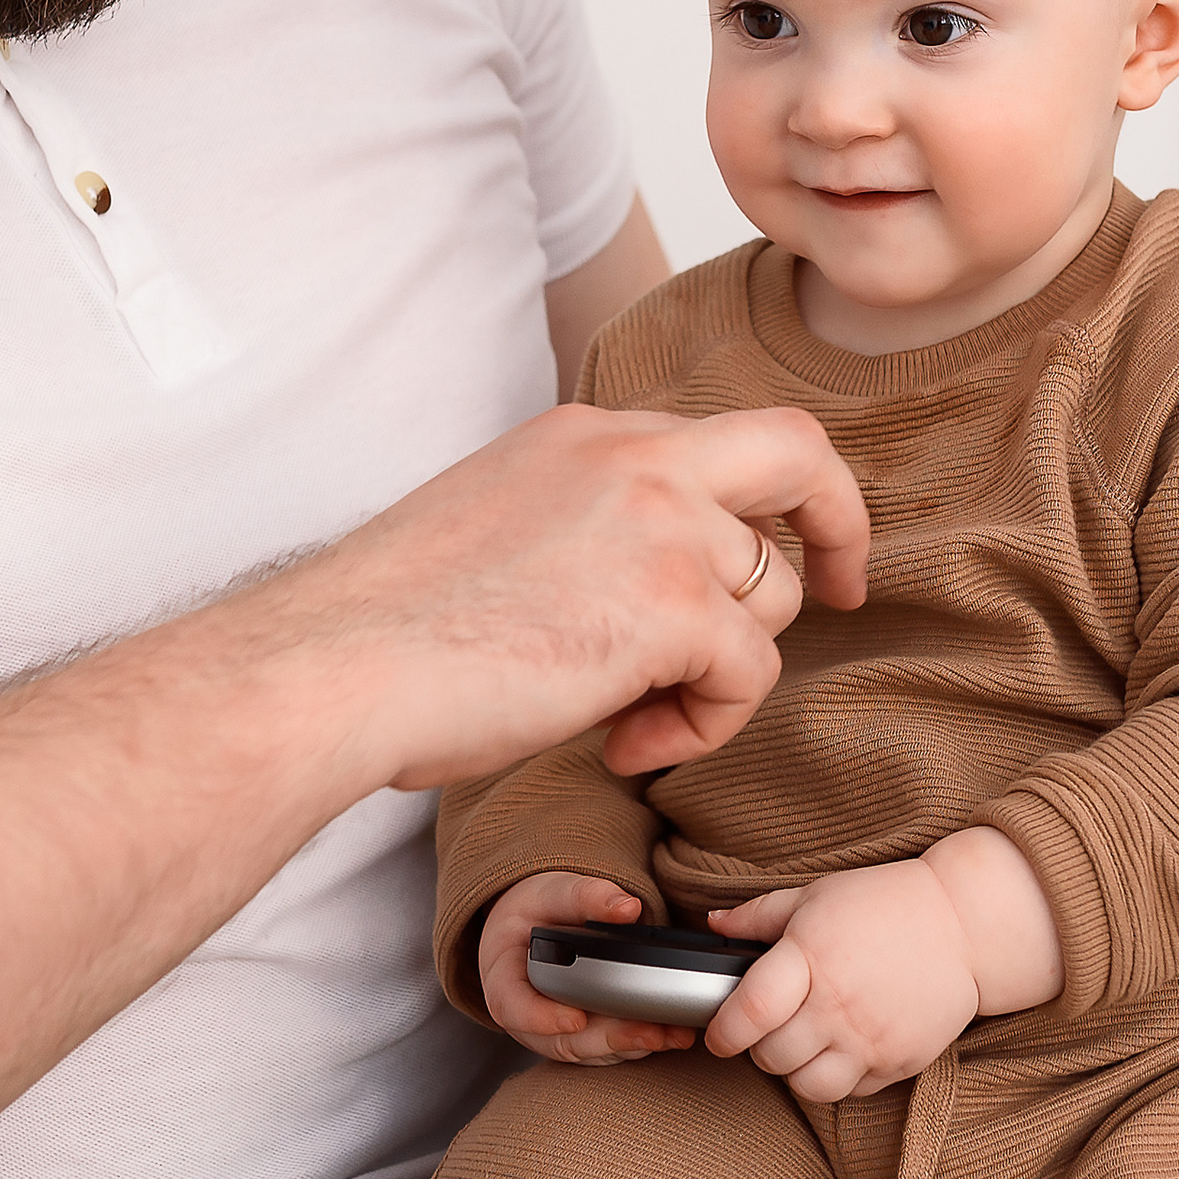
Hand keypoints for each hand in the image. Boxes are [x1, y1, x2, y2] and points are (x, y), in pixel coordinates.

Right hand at [270, 402, 867, 790]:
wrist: (336, 664)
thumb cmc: (388, 624)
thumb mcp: (497, 523)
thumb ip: (581, 525)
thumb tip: (639, 591)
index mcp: (586, 433)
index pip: (719, 439)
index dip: (765, 499)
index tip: (784, 548)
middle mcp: (635, 455)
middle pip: (798, 453)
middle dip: (840, 523)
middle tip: (842, 596)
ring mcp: (660, 522)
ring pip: (769, 597)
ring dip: (721, 676)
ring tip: (632, 720)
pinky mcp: (672, 605)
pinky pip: (748, 674)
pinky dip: (703, 727)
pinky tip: (622, 746)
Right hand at [477, 873, 697, 1063]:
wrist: (531, 927)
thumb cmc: (534, 912)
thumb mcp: (552, 892)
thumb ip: (585, 896)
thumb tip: (627, 908)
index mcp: (503, 976)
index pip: (513, 1005)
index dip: (541, 1018)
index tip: (574, 1020)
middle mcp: (524, 1015)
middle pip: (560, 1040)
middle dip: (607, 1040)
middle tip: (648, 1032)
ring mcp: (551, 1033)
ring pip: (588, 1052)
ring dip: (630, 1047)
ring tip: (670, 1034)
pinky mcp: (579, 1038)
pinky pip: (604, 1051)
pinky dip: (636, 1044)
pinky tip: (668, 1033)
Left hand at [703, 864, 976, 1102]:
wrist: (964, 924)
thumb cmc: (884, 903)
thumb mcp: (815, 895)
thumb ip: (758, 915)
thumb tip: (713, 923)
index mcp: (810, 957)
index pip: (751, 1011)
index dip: (723, 1031)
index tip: (717, 1034)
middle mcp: (838, 1005)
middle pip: (773, 1057)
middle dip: (757, 1048)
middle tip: (765, 1030)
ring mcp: (871, 1039)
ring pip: (808, 1087)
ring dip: (794, 1071)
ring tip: (800, 1044)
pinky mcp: (900, 1063)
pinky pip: (852, 1092)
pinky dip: (836, 1078)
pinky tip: (838, 1048)